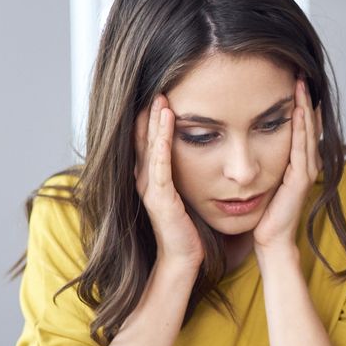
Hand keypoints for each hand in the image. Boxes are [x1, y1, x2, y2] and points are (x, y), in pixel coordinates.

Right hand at [134, 95, 203, 268]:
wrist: (184, 258)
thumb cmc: (188, 228)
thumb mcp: (186, 193)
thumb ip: (185, 174)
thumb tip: (201, 153)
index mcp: (152, 177)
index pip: (150, 140)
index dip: (152, 118)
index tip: (162, 94)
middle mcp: (146, 179)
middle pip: (144, 138)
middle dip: (150, 113)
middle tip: (158, 87)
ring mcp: (150, 188)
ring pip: (150, 146)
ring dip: (155, 121)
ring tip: (161, 98)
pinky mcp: (159, 197)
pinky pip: (160, 164)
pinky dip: (162, 141)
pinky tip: (167, 123)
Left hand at [253, 79, 319, 250]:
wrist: (268, 239)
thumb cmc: (262, 212)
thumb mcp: (262, 179)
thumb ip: (261, 160)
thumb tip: (247, 140)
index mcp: (295, 162)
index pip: (299, 127)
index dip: (297, 103)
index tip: (291, 79)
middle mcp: (304, 164)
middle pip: (306, 124)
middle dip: (303, 98)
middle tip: (300, 72)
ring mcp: (304, 172)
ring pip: (306, 132)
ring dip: (304, 107)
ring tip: (301, 83)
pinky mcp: (300, 180)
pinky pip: (301, 149)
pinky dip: (300, 129)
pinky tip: (298, 111)